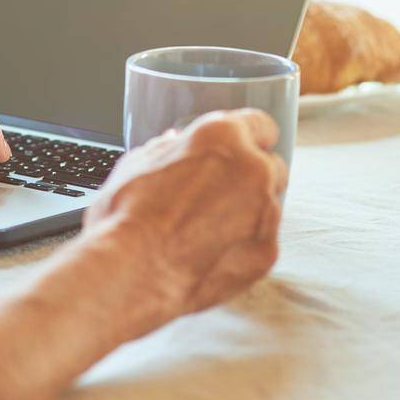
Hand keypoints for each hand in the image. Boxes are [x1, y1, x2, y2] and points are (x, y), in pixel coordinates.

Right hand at [84, 108, 286, 328]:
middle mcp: (252, 169)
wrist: (133, 274)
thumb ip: (165, 150)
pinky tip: (211, 255)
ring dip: (248, 214)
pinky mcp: (266, 252)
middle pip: (271, 166)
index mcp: (222, 137)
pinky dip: (243, 247)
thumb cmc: (127, 218)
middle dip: (251, 178)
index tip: (243, 149)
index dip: (250, 138)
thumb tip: (171, 145)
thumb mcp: (136, 166)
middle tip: (218, 194)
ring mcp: (265, 213)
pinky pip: (262, 242)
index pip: (261, 125)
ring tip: (207, 232)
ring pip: (268, 207)